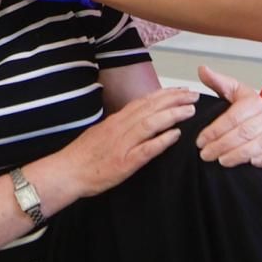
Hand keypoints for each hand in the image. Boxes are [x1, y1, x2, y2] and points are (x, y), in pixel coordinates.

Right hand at [55, 87, 200, 197]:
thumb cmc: (83, 155)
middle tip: (193, 95)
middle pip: (150, 108)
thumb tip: (136, 119)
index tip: (180, 90)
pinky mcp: (124, 163)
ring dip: (172, 115)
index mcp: (115, 120)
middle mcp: (120, 127)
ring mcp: (122, 144)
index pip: (143, 101)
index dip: (163, 94)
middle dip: (173, 100)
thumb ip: (119, 125)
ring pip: (150, 124)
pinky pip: (146, 149)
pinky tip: (176, 135)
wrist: (67, 172)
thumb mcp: (101, 132)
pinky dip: (162, 141)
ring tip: (190, 111)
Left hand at [193, 65, 261, 167]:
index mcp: (254, 101)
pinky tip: (252, 163)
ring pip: (260, 145)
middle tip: (206, 154)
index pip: (233, 117)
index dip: (215, 130)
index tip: (200, 141)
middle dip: (223, 145)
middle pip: (245, 132)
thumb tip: (202, 69)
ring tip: (222, 161)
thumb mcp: (232, 92)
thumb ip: (217, 82)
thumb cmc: (246, 108)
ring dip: (239, 155)